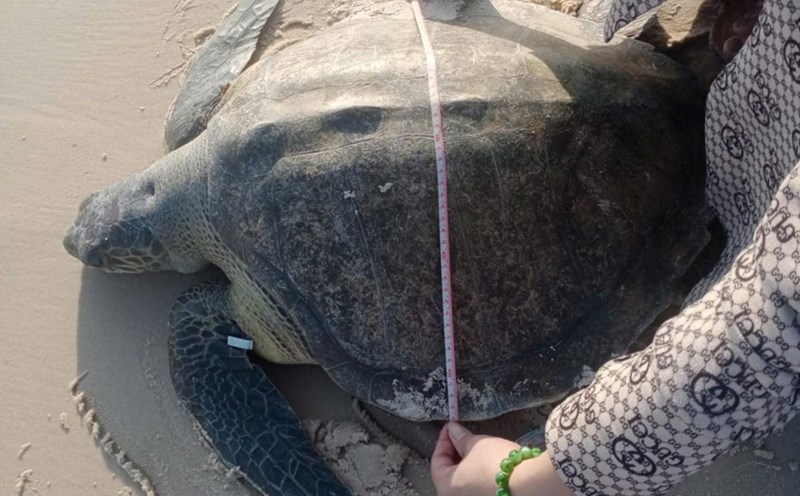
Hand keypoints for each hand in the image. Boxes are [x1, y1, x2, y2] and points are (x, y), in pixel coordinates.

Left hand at [430, 422, 574, 495]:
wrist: (530, 484)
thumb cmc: (496, 463)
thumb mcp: (477, 444)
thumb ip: (461, 438)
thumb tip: (453, 430)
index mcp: (447, 488)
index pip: (437, 462)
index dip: (443, 441)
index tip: (451, 427)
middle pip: (449, 474)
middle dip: (455, 453)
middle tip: (462, 436)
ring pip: (464, 482)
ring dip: (467, 464)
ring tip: (475, 448)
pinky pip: (477, 488)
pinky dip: (478, 476)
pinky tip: (487, 463)